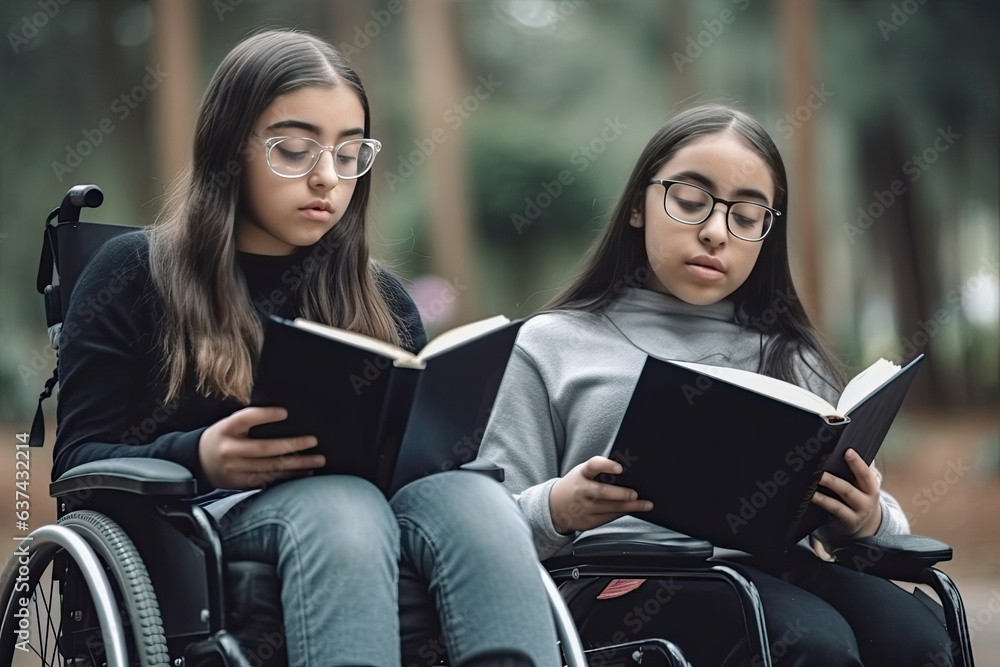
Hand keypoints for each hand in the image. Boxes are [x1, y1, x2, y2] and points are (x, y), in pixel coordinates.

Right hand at [199, 407, 325, 489]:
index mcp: (226, 429)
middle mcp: (229, 449)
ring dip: (297, 464)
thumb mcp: (228, 424)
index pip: (246, 419)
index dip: (265, 415)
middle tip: (313, 441)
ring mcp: (235, 469)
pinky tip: (304, 472)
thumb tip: (283, 415)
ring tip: (317, 460)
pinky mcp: (240, 483)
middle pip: (264, 448)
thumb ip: (249, 421)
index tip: (285, 412)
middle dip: (292, 445)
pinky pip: (268, 479)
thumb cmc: (222, 437)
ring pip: (270, 467)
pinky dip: (288, 476)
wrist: (198, 462)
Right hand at [548, 456, 652, 534]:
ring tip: (646, 504)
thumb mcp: (582, 473)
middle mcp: (581, 491)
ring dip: (630, 507)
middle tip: (635, 494)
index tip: (620, 467)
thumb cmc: (575, 485)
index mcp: (581, 473)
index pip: (593, 465)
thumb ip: (599, 471)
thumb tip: (627, 473)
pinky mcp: (588, 522)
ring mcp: (584, 508)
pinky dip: (622, 513)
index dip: (606, 465)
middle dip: (621, 494)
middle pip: (602, 492)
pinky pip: (609, 518)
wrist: (554, 506)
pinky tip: (632, 510)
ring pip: (610, 508)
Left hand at [810, 448, 882, 538]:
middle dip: (831, 481)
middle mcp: (865, 501)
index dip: (857, 463)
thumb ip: (858, 469)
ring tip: (810, 485)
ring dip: (820, 496)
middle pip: (848, 490)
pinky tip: (810, 496)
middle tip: (818, 471)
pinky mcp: (846, 522)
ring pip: (837, 504)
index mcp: (871, 487)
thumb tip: (848, 448)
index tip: (847, 451)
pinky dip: (821, 503)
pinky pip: (832, 512)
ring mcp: (856, 513)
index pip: (866, 474)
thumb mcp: (864, 484)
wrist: (868, 524)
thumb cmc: (861, 496)